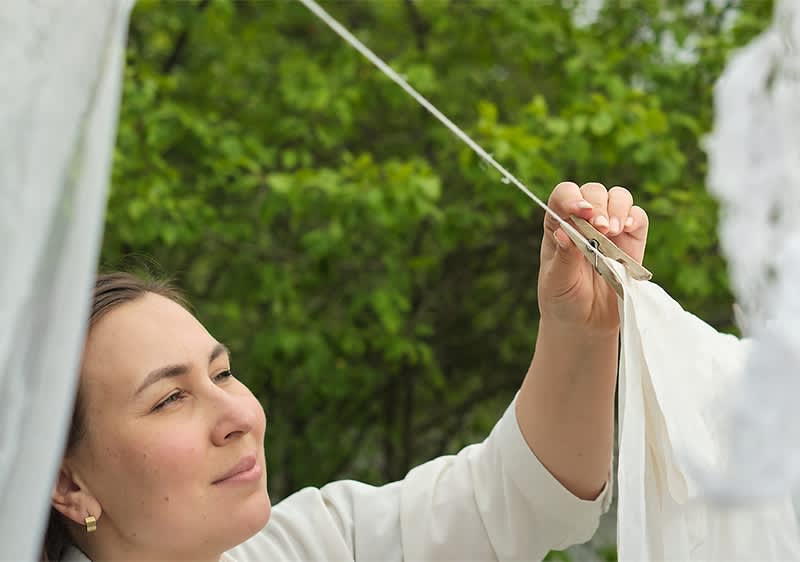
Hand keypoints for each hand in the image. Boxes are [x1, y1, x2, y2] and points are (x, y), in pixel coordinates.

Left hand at [538, 181, 647, 334]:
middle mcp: (584, 221)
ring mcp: (609, 229)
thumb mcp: (557, 282)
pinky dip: (635, 217)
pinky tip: (627, 230)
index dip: (572, 197)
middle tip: (600, 228)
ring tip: (613, 231)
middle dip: (598, 205)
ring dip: (618, 208)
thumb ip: (563, 258)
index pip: (563, 196)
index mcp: (558, 225)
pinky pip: (638, 217)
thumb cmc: (563, 300)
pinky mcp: (632, 240)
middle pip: (593, 191)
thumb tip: (564, 232)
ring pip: (618, 197)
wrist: (586, 323)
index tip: (582, 212)